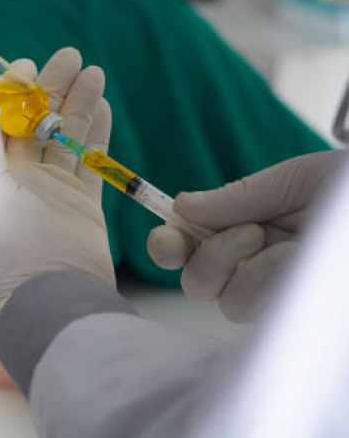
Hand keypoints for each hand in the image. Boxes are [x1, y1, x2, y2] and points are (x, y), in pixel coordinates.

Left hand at [0, 48, 114, 318]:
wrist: (51, 295)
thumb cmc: (7, 245)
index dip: (11, 91)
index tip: (27, 64)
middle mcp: (15, 178)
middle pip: (34, 122)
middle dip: (51, 89)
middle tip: (70, 57)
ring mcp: (50, 190)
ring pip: (64, 136)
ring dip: (77, 104)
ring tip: (93, 72)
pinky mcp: (80, 203)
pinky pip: (88, 160)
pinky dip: (95, 133)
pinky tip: (103, 105)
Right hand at [147, 151, 339, 321]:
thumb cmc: (346, 191)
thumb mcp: (292, 182)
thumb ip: (236, 197)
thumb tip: (180, 207)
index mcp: (246, 231)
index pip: (189, 247)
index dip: (168, 245)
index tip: (166, 239)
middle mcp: (255, 266)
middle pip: (198, 284)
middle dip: (210, 257)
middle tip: (250, 232)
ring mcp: (277, 293)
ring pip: (229, 301)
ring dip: (251, 268)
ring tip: (292, 245)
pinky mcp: (297, 313)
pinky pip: (261, 307)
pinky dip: (274, 279)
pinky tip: (302, 264)